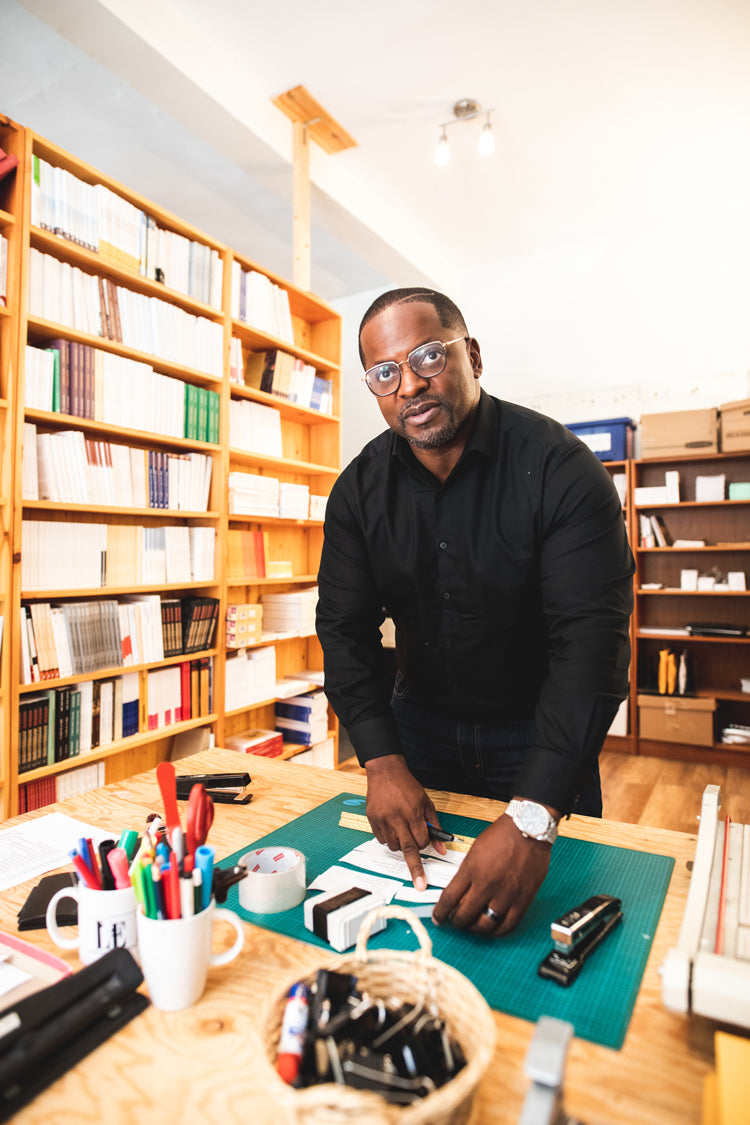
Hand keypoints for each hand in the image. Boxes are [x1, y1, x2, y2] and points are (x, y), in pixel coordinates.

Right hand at [365, 755, 445, 890]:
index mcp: (413, 813)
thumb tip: (442, 848)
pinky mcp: (372, 820)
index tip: (427, 847)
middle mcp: (397, 818)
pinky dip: (389, 838)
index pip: (422, 840)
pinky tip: (391, 826)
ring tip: (402, 832)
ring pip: (394, 847)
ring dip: (401, 845)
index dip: (425, 844)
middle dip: (415, 868)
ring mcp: (383, 820)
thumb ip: (435, 826)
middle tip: (420, 884)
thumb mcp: (426, 803)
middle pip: (408, 849)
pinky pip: (382, 840)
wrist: (385, 771)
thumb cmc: (407, 786)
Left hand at [432, 814, 551, 936]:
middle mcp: (487, 884)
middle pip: (465, 915)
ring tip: (473, 926)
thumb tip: (460, 892)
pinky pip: (508, 925)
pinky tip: (493, 928)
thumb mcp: (475, 850)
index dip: (440, 913)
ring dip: (475, 929)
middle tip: (455, 922)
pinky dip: (498, 931)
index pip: (449, 899)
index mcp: (472, 870)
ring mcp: (506, 894)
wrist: (529, 828)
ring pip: (485, 925)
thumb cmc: (503, 834)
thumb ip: (467, 873)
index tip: (438, 918)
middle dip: (456, 922)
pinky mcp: (523, 899)